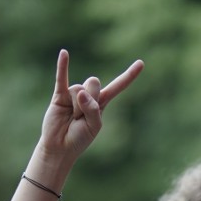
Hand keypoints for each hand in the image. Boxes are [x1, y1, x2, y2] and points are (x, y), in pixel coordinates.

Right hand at [37, 49, 143, 165]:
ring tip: (71, 117)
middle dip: (89, 99)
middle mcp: (89, 95)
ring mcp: (73, 93)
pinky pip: (61, 78)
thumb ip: (93, 109)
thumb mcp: (94, 126)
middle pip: (94, 81)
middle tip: (81, 116)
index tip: (141, 63)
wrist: (60, 147)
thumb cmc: (79, 138)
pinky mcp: (59, 95)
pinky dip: (63, 66)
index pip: (118, 86)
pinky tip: (64, 53)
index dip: (129, 75)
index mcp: (102, 103)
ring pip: (79, 88)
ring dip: (76, 106)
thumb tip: (81, 92)